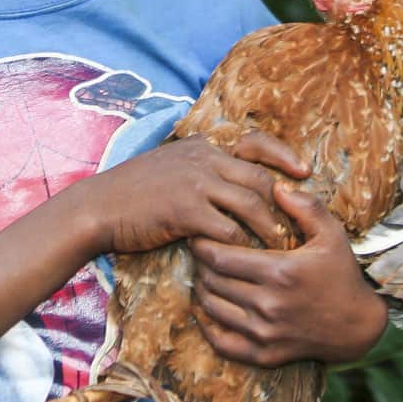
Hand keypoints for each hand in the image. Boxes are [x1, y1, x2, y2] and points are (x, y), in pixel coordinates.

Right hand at [70, 132, 309, 255]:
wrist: (97, 207)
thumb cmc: (131, 193)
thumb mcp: (168, 166)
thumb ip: (197, 168)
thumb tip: (226, 181)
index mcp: (201, 146)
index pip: (254, 142)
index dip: (283, 156)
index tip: (304, 172)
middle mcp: (202, 158)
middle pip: (259, 177)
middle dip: (282, 202)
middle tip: (296, 225)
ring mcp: (195, 182)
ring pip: (250, 204)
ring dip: (268, 228)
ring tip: (277, 247)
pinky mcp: (186, 210)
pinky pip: (228, 230)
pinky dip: (241, 246)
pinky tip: (245, 259)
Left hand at [190, 181, 387, 366]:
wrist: (357, 326)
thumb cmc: (341, 274)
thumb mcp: (332, 234)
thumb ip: (305, 207)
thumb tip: (277, 187)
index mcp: (280, 272)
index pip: (221, 257)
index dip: (202, 244)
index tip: (198, 235)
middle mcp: (269, 304)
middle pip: (212, 281)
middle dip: (200, 264)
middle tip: (199, 253)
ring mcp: (266, 333)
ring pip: (212, 309)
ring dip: (202, 290)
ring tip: (204, 275)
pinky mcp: (265, 355)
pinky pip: (223, 344)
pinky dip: (208, 327)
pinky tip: (205, 311)